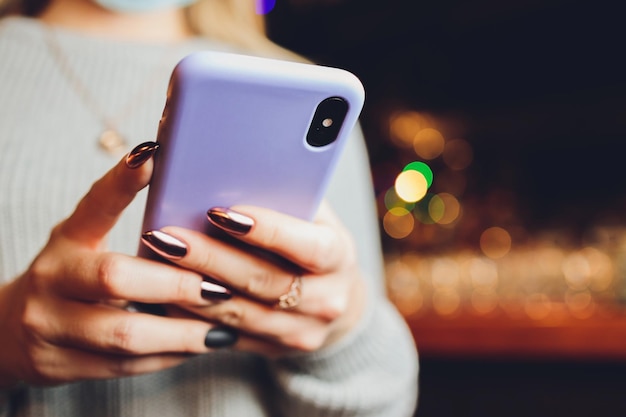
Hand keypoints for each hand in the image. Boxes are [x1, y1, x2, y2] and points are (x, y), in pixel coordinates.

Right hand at [0, 143, 235, 387]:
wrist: (8, 333)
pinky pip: (123, 366)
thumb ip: (122, 222)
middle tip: (220, 288)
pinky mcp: (58, 365)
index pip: (95, 204)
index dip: (122, 181)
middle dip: (176, 285)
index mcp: (67, 239)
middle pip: (115, 278)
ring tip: (222, 328)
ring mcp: (48, 325)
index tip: (155, 157)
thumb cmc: (69, 278)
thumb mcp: (85, 243)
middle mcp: (52, 278)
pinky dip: (166, 358)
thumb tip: (175, 178)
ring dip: (181, 333)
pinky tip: (196, 348)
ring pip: (124, 333)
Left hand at [142, 201, 366, 356]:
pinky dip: (191, 315)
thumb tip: (235, 166)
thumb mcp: (315, 217)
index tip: (221, 212)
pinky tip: (161, 294)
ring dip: (192, 287)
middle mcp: (326, 301)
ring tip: (157, 260)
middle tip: (169, 235)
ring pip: (239, 313)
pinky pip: (225, 335)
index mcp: (339, 258)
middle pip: (263, 281)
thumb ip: (287, 197)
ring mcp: (300, 332)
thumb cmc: (316, 242)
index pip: (308, 246)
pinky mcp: (272, 349)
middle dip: (211, 258)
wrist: (336, 300)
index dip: (267, 230)